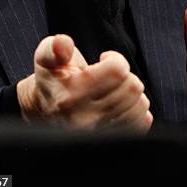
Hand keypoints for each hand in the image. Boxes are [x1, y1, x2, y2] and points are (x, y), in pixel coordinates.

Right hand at [17, 34, 151, 132]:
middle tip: (108, 76)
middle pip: (132, 87)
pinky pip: (142, 124)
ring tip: (113, 89)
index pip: (117, 70)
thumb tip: (62, 44)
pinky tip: (123, 102)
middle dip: (124, 75)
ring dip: (131, 91)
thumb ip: (54, 47)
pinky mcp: (108, 142)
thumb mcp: (46, 57)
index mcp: (70, 96)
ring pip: (140, 104)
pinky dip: (138, 109)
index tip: (103, 60)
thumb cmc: (52, 78)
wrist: (44, 110)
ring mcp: (98, 135)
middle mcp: (84, 120)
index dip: (114, 58)